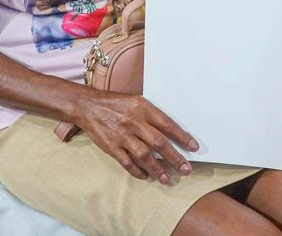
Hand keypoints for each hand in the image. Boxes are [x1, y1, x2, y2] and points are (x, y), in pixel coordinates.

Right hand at [78, 93, 198, 183]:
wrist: (88, 105)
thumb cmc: (116, 103)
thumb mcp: (136, 101)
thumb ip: (152, 115)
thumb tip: (171, 132)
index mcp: (143, 108)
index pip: (167, 124)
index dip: (182, 136)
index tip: (193, 147)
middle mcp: (134, 121)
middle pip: (158, 142)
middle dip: (174, 158)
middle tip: (186, 169)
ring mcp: (122, 135)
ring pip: (144, 156)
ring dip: (157, 169)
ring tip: (167, 179)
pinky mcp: (111, 146)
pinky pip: (127, 162)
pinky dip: (137, 171)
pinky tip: (146, 176)